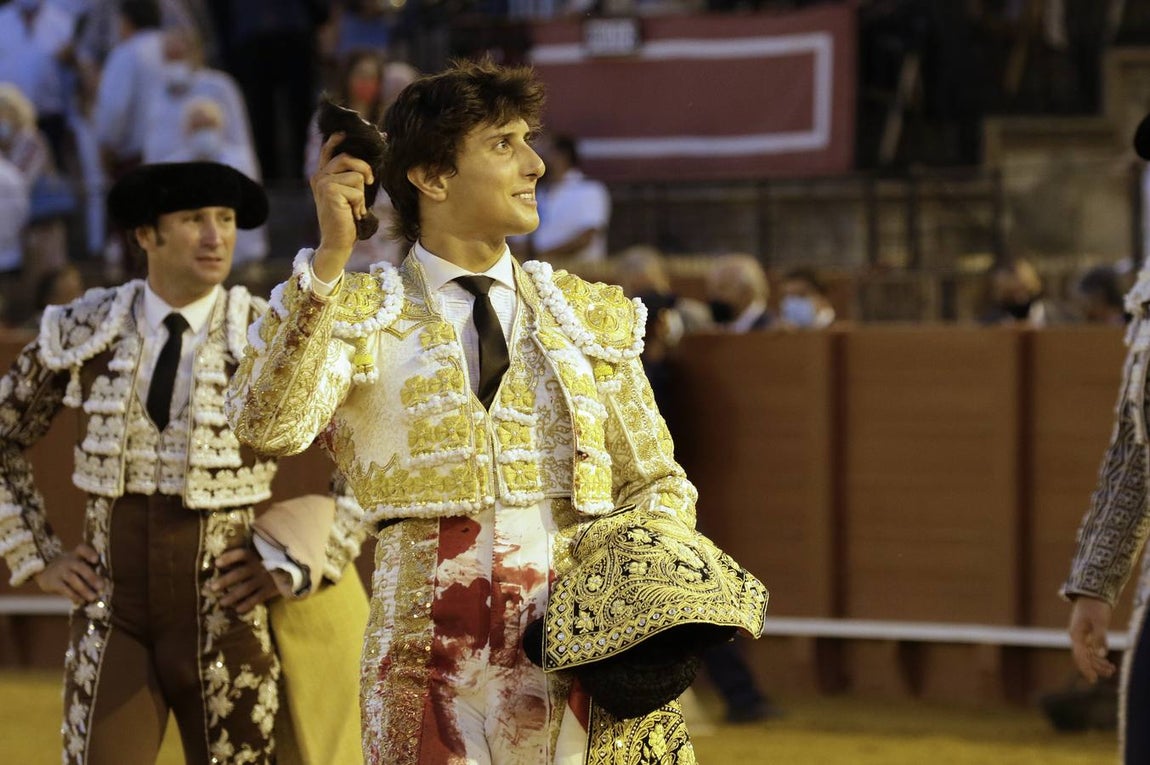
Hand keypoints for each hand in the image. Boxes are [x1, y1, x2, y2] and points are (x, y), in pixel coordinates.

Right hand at [34, 544, 105, 605]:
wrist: (44, 572)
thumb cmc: (69, 568)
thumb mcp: (77, 564)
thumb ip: (89, 570)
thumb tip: (103, 585)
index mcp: (76, 554)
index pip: (82, 549)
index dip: (89, 553)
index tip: (96, 559)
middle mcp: (68, 561)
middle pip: (80, 567)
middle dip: (91, 577)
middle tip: (101, 587)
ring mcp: (60, 571)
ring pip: (73, 580)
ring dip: (85, 590)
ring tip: (93, 597)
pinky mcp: (53, 582)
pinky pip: (65, 589)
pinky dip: (74, 596)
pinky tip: (82, 601)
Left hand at [210, 547, 280, 613]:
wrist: (293, 569)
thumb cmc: (273, 559)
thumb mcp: (262, 552)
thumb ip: (246, 554)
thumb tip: (224, 554)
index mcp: (255, 556)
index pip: (241, 554)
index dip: (229, 558)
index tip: (217, 563)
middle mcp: (258, 567)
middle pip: (239, 573)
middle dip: (225, 581)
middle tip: (212, 588)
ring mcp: (264, 579)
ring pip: (245, 588)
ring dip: (233, 596)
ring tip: (222, 602)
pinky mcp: (270, 590)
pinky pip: (257, 599)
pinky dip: (247, 605)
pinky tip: (238, 610)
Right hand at [310, 132, 373, 281]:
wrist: (337, 242)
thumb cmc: (347, 219)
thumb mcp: (349, 194)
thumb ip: (352, 177)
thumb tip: (368, 164)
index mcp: (322, 175)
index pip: (329, 150)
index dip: (337, 140)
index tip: (344, 133)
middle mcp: (319, 176)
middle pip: (348, 157)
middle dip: (365, 170)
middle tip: (371, 183)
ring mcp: (323, 182)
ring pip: (357, 176)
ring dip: (362, 194)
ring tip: (354, 207)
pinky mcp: (330, 191)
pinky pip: (358, 189)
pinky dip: (360, 203)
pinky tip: (352, 213)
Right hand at [1069, 596, 1116, 682]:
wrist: (1093, 593)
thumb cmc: (1095, 606)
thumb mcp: (1100, 621)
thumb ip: (1100, 638)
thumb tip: (1101, 654)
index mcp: (1076, 634)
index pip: (1080, 656)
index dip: (1086, 668)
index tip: (1094, 679)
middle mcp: (1076, 637)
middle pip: (1084, 657)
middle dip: (1095, 667)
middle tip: (1110, 673)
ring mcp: (1081, 636)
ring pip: (1088, 654)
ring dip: (1098, 663)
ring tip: (1112, 670)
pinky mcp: (1087, 634)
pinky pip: (1091, 649)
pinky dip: (1099, 656)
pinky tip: (1108, 661)